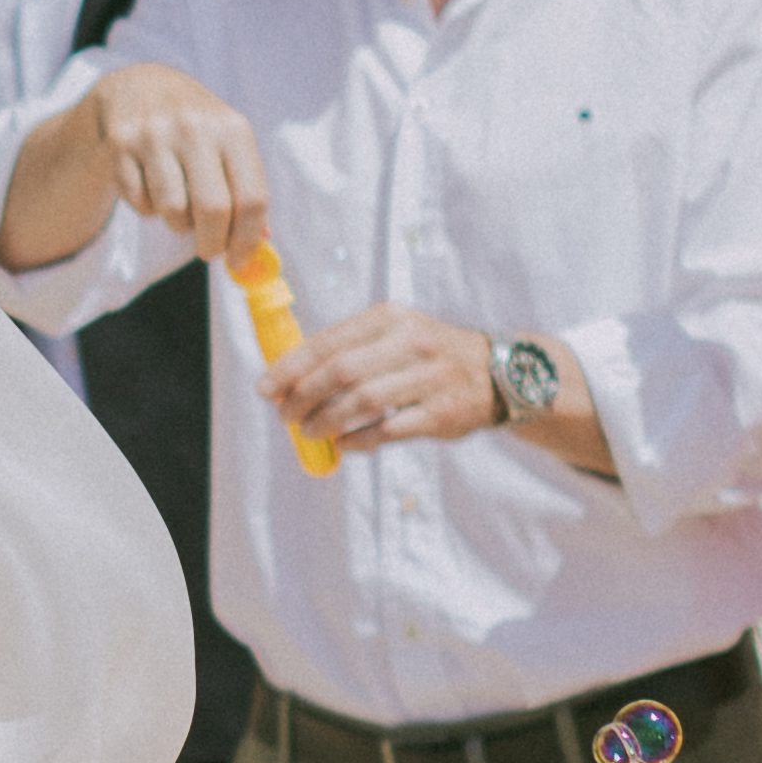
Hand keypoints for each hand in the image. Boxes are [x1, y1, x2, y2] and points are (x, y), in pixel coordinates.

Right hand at [73, 63, 271, 261]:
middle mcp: (195, 127)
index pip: (251, 198)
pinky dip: (149, 208)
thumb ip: (246, 190)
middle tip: (208, 251)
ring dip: (178, 223)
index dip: (247, 239)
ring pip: (173, 211)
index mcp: (232, 128)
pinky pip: (141, 203)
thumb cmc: (196, 127)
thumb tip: (261, 246)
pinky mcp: (121, 144)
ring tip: (179, 205)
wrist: (139, 86)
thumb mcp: (228, 144)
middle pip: (213, 210)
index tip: (239, 260)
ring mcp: (155, 134)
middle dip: (211, 243)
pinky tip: (151, 185)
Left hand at [270, 304, 502, 448]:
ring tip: (309, 431)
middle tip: (286, 415)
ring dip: (326, 421)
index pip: (328, 342)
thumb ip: (346, 350)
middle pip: (342, 371)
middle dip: (303, 397)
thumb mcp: (393, 334)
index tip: (265, 389)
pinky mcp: (440, 414)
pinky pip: (388, 431)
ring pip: (362, 402)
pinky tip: (344, 444)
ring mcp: (429, 378)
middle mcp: (411, 343)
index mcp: (390, 319)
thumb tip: (286, 377)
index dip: (290, 368)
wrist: (496, 373)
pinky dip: (358, 440)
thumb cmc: (427, 355)